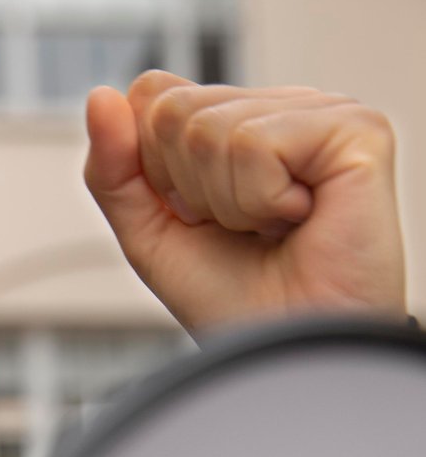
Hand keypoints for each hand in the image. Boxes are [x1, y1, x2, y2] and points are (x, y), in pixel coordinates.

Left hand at [84, 72, 407, 332]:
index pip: (153, 97)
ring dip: (228, 204)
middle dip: (188, 190)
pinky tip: (300, 221)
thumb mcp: (152, 238)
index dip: (154, 172)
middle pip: (173, 109)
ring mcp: (321, 112)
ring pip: (210, 128)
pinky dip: (261, 201)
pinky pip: (255, 142)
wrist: (288, 359)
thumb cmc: (237, 305)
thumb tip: (100, 97)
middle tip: (240, 230)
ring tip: (273, 231)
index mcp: (237, 124)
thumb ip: (114, 171)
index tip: (197, 219)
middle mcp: (280, 108)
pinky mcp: (355, 129)